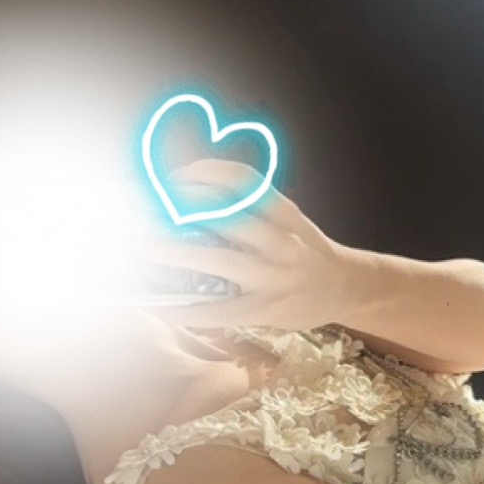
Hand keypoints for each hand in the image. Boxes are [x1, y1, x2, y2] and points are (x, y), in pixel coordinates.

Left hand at [129, 159, 349, 329]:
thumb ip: (249, 211)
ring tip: (138, 246)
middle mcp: (278, 241)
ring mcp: (270, 277)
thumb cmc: (305, 250)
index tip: (173, 176)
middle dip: (176, 208)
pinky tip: (157, 304)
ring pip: (213, 260)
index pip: (241, 181)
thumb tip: (190, 201)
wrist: (345, 287)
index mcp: (283, 212)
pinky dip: (182, 308)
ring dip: (170, 252)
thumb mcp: (287, 220)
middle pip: (221, 214)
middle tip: (141, 208)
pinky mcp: (263, 310)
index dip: (203, 173)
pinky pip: (215, 310)